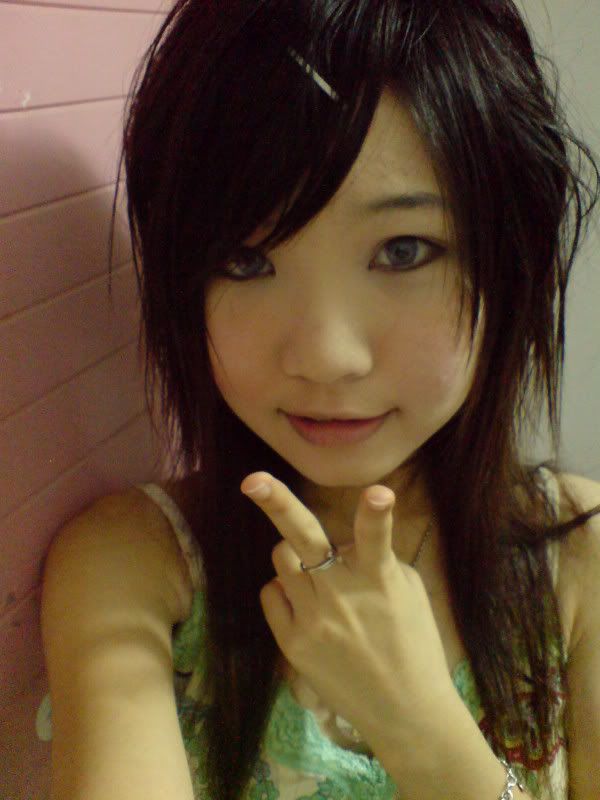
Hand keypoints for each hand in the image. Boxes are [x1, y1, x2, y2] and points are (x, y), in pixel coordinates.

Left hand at [241, 471, 457, 753]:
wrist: (404, 711)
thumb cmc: (413, 643)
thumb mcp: (408, 591)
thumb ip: (375, 558)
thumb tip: (340, 544)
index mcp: (378, 578)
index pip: (376, 536)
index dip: (377, 512)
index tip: (378, 493)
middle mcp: (340, 593)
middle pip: (302, 537)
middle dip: (276, 502)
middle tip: (253, 481)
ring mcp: (312, 618)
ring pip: (281, 557)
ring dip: (296, 555)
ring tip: (315, 574)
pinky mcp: (292, 642)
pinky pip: (272, 593)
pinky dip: (285, 589)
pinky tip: (306, 604)